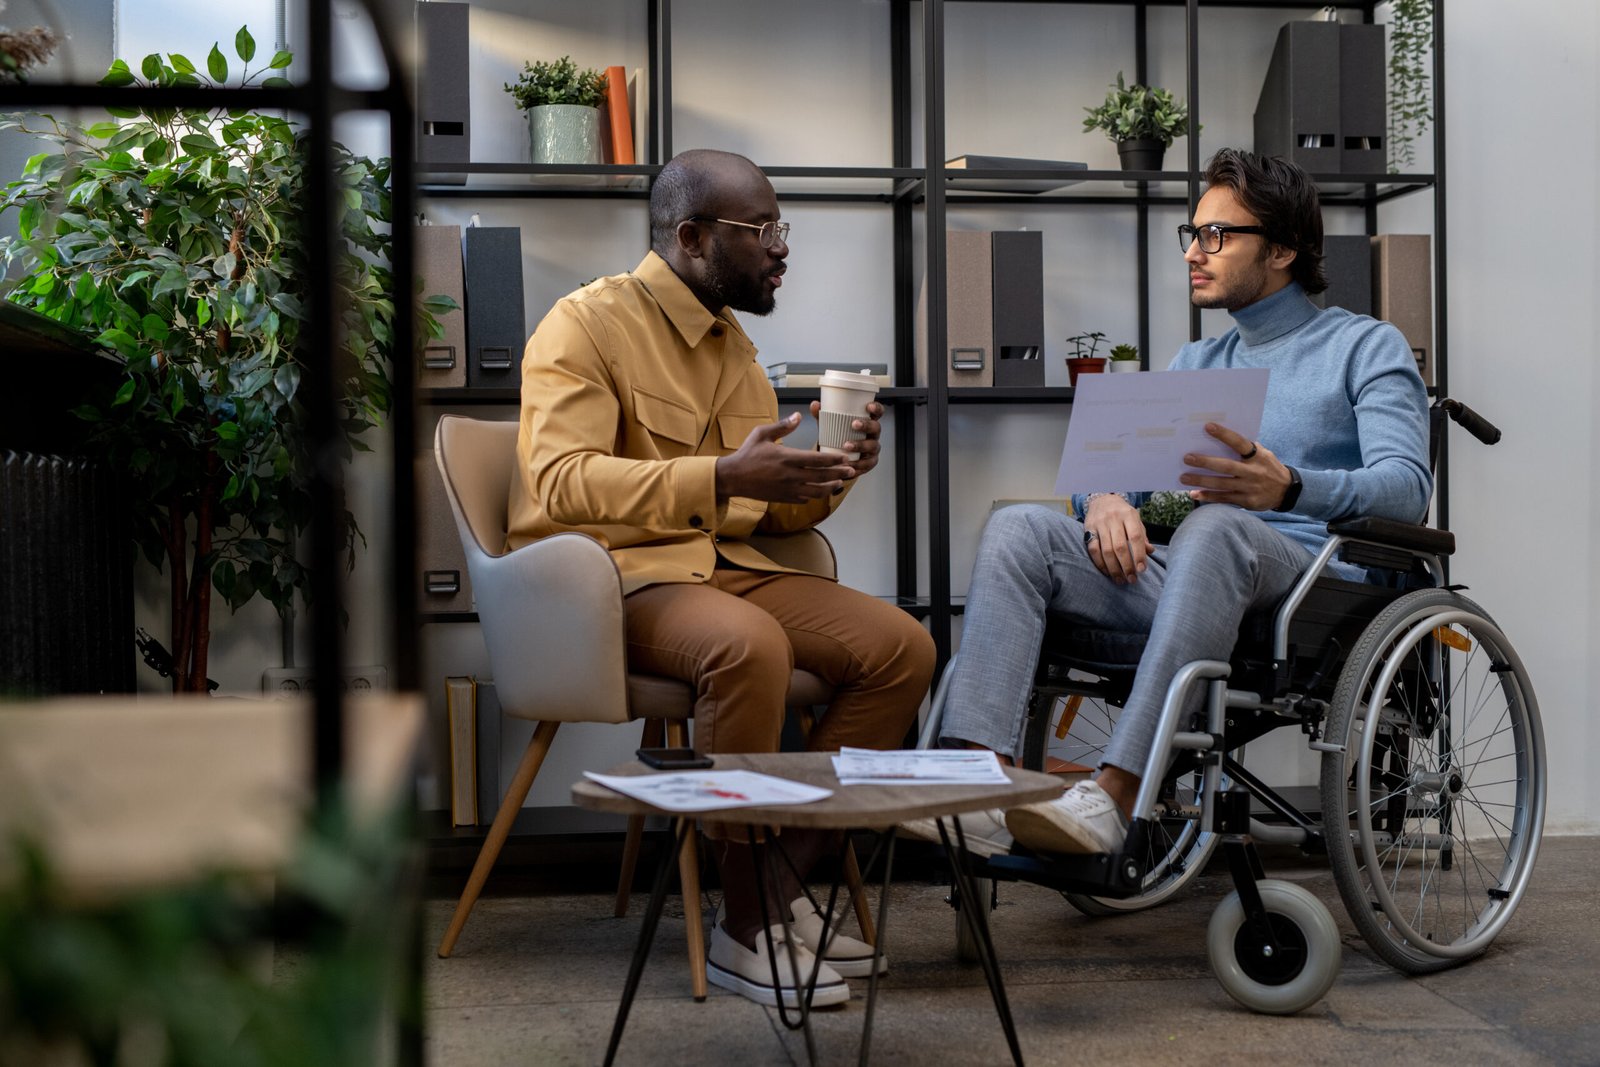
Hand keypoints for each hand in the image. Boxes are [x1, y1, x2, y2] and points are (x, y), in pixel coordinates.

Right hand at [715, 413, 854, 503]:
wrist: (733, 478)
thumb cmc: (747, 454)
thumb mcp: (762, 434)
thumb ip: (782, 426)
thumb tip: (798, 416)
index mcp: (787, 458)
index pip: (817, 459)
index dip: (834, 459)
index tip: (845, 457)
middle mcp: (790, 475)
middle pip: (822, 476)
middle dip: (839, 473)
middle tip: (851, 470)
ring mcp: (788, 489)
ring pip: (816, 491)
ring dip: (831, 487)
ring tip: (840, 483)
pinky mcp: (784, 498)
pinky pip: (804, 499)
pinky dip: (815, 496)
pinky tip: (820, 491)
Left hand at [808, 399, 884, 477]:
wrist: (839, 458)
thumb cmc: (838, 436)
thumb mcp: (831, 425)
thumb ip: (823, 415)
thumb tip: (814, 404)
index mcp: (868, 421)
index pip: (877, 412)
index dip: (876, 408)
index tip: (868, 406)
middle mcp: (873, 434)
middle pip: (876, 427)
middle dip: (867, 425)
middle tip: (853, 424)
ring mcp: (873, 449)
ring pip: (872, 446)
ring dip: (860, 445)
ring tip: (846, 446)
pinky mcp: (870, 462)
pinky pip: (867, 463)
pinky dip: (858, 463)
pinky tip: (849, 463)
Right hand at [1083, 493, 1149, 583]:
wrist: (1102, 500)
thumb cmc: (1122, 514)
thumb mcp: (1135, 520)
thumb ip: (1142, 536)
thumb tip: (1150, 552)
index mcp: (1129, 515)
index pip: (1135, 537)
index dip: (1139, 554)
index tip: (1142, 570)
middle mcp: (1113, 518)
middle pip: (1120, 546)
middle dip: (1126, 566)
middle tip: (1132, 579)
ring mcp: (1099, 524)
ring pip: (1106, 550)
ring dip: (1114, 568)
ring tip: (1120, 580)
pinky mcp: (1088, 530)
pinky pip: (1093, 550)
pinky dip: (1100, 563)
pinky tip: (1107, 572)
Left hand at [1178, 423, 1293, 510]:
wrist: (1286, 491)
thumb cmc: (1268, 467)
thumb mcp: (1264, 454)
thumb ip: (1246, 448)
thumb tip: (1221, 438)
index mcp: (1258, 456)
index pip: (1239, 443)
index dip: (1224, 435)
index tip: (1207, 426)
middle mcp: (1254, 472)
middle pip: (1226, 466)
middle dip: (1205, 462)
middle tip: (1187, 458)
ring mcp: (1250, 488)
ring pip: (1222, 484)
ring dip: (1201, 481)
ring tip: (1184, 477)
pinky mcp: (1247, 501)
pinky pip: (1224, 499)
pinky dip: (1208, 496)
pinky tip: (1195, 493)